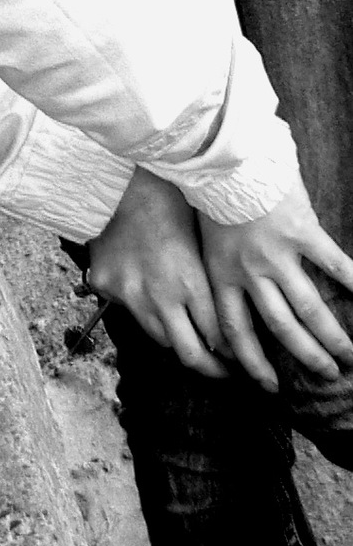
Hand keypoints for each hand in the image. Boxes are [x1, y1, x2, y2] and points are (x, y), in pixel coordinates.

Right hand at [84, 169, 225, 377]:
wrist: (119, 182)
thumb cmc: (170, 202)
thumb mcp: (202, 241)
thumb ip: (211, 281)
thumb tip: (228, 312)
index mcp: (191, 282)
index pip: (218, 337)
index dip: (231, 353)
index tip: (238, 357)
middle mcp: (161, 297)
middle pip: (189, 354)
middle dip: (210, 369)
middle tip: (222, 373)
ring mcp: (130, 294)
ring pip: (159, 338)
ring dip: (177, 339)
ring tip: (190, 339)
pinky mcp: (106, 287)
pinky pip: (129, 311)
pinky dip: (143, 310)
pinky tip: (151, 298)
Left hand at [199, 180, 352, 388]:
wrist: (224, 159)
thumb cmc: (213, 199)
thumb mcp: (207, 244)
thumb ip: (223, 275)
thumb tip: (232, 309)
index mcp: (222, 276)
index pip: (235, 332)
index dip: (251, 362)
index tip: (268, 386)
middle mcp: (250, 272)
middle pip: (280, 328)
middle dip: (305, 356)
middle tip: (326, 374)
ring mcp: (278, 254)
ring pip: (308, 307)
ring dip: (330, 336)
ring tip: (348, 354)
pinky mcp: (302, 232)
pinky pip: (334, 264)